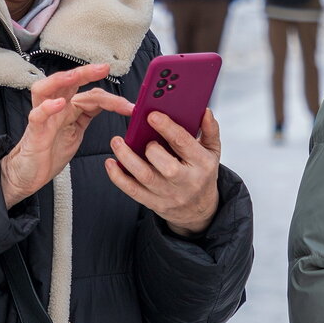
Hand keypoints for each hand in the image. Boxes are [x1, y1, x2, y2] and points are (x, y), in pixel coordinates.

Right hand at [1, 63, 133, 208]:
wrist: (30, 174)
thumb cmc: (51, 150)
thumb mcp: (77, 131)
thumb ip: (89, 114)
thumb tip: (110, 102)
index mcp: (67, 107)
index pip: (90, 95)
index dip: (111, 99)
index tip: (130, 107)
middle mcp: (55, 107)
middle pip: (67, 82)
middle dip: (85, 72)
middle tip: (104, 68)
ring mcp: (43, 117)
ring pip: (46, 89)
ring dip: (62, 80)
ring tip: (76, 76)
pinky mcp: (34, 131)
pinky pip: (37, 115)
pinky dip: (47, 107)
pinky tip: (59, 104)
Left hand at [105, 107, 220, 236]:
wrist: (199, 210)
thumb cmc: (203, 175)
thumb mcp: (212, 152)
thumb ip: (210, 130)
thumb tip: (205, 112)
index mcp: (202, 163)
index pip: (184, 143)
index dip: (167, 128)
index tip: (152, 115)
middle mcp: (187, 181)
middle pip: (166, 165)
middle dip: (150, 147)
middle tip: (139, 133)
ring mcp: (170, 194)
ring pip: (145, 177)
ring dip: (127, 158)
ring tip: (117, 142)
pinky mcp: (154, 203)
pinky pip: (133, 191)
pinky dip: (119, 177)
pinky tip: (111, 163)